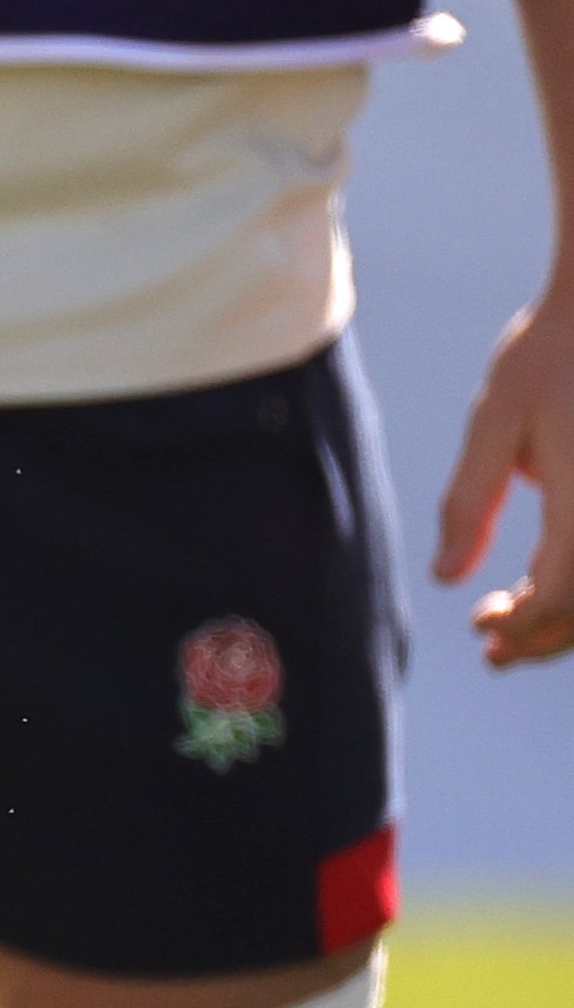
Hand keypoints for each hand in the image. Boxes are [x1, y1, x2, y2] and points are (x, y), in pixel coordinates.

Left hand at [438, 285, 573, 665]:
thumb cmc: (552, 357)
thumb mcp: (496, 421)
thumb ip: (470, 502)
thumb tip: (447, 577)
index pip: (558, 598)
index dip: (519, 626)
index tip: (479, 626)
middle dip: (546, 636)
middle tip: (493, 650)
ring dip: (571, 618)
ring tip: (515, 623)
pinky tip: (549, 580)